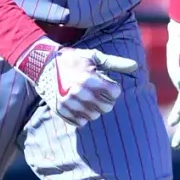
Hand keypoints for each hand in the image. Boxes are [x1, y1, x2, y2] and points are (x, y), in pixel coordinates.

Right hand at [17, 37, 137, 127]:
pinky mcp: (62, 111)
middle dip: (106, 100)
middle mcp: (80, 93)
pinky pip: (81, 122)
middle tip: (99, 92)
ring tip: (88, 98)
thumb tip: (135, 66)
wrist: (43, 65)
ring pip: (95, 115)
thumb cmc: (72, 59)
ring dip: (95, 108)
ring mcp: (70, 103)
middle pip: (107, 107)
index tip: (107, 84)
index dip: (113, 88)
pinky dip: (83, 116)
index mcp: (90, 79)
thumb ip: (115, 63)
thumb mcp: (93, 57)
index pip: (115, 93)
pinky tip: (79, 105)